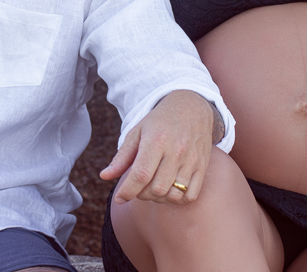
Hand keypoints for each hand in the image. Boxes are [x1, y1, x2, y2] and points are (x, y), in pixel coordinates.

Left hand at [99, 90, 216, 205]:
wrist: (192, 107)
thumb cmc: (160, 121)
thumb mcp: (137, 132)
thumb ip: (122, 157)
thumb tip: (104, 176)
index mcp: (156, 140)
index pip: (141, 175)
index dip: (128, 191)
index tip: (119, 198)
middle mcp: (176, 151)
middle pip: (156, 188)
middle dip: (142, 194)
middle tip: (138, 186)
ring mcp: (192, 160)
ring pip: (173, 195)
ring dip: (159, 198)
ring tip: (152, 188)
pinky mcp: (202, 167)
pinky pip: (190, 195)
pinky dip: (177, 199)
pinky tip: (169, 189)